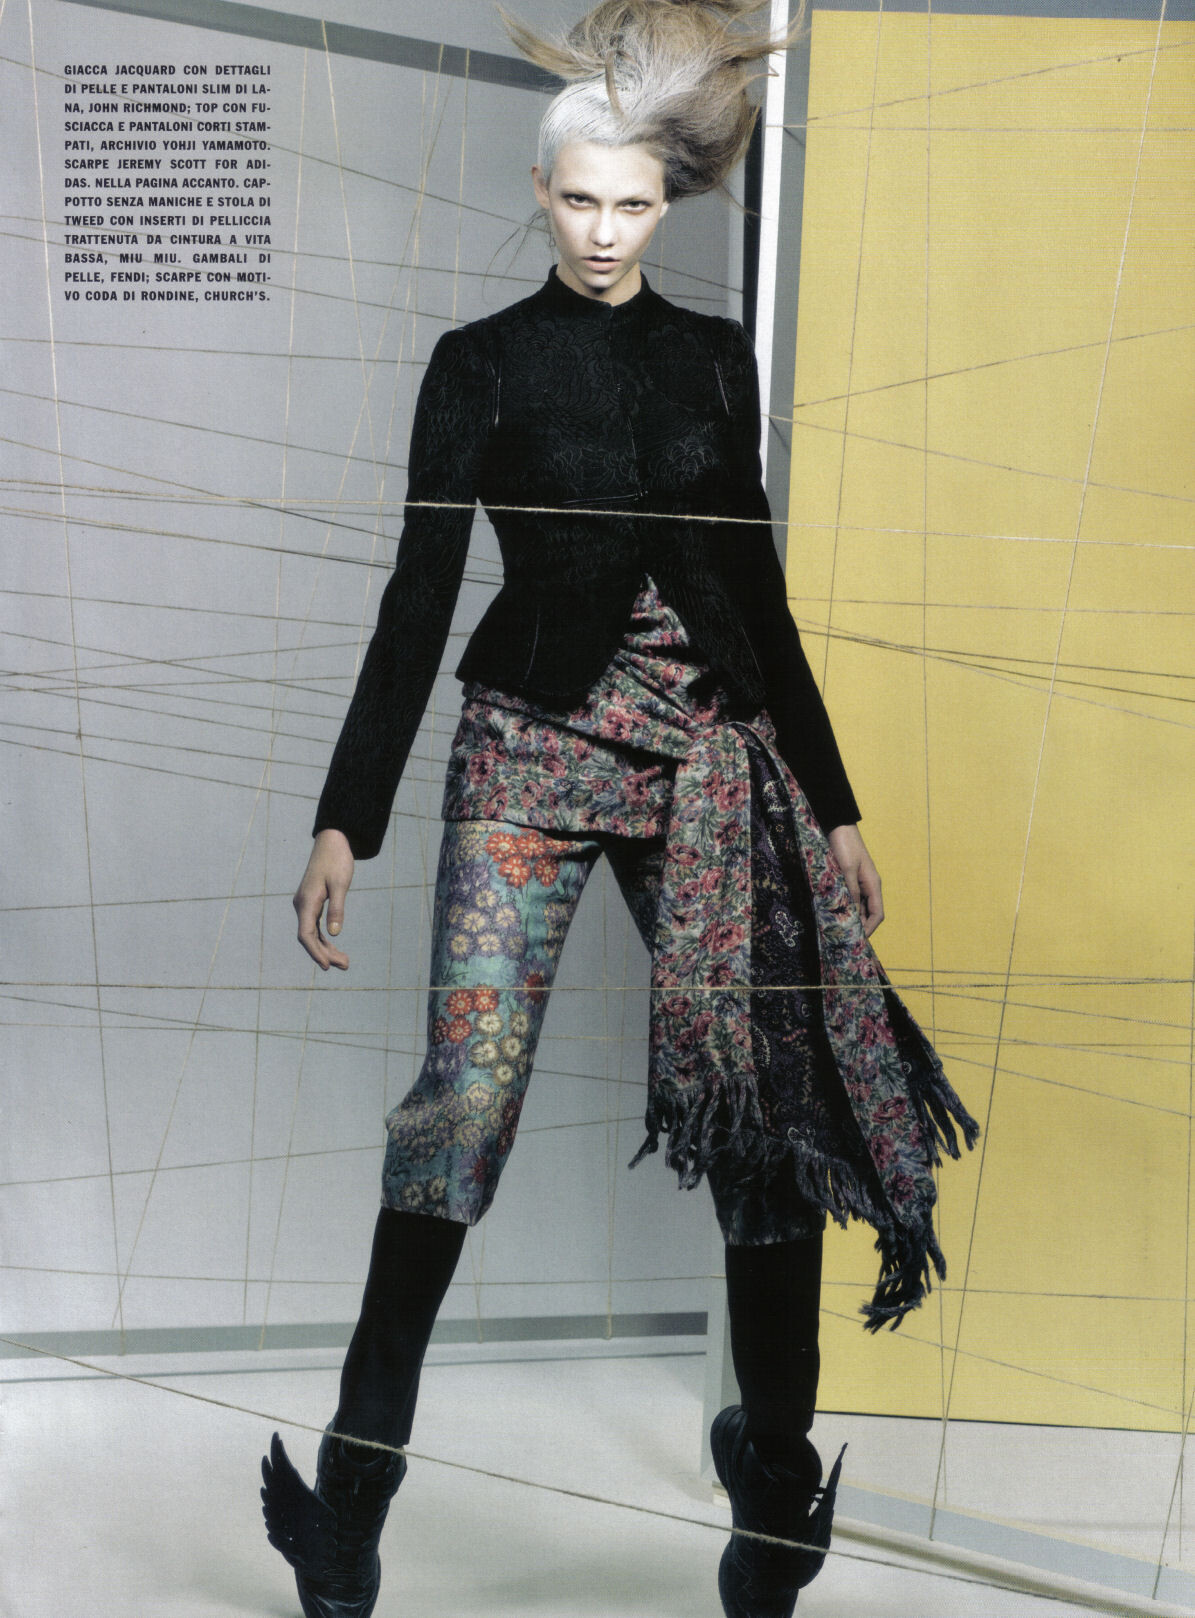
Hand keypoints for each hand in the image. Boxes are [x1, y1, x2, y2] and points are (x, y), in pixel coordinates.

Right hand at [293, 828, 353, 969]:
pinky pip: (315, 926)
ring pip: (312, 933)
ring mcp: (305, 905)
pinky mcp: (311, 902)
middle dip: (325, 954)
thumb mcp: (341, 884)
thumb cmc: (337, 861)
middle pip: (309, 937)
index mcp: (306, 902)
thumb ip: (337, 908)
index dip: (316, 952)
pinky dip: (324, 938)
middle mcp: (302, 905)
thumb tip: (334, 933)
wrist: (332, 841)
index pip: (306, 935)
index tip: (327, 966)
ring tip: (345, 963)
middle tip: (346, 966)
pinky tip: (335, 947)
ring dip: (326, 948)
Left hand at [826, 822, 883, 936]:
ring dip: (851, 917)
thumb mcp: (847, 869)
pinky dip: (845, 907)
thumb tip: (853, 912)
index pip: (878, 913)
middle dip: (860, 926)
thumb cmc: (844, 846)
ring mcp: (859, 882)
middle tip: (846, 938)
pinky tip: (834, 913)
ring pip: (858, 906)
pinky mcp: (849, 878)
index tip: (859, 939)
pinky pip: (850, 898)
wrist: (838, 826)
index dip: (871, 928)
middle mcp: (868, 885)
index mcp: (873, 884)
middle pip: (869, 912)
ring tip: (839, 929)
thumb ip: (850, 890)